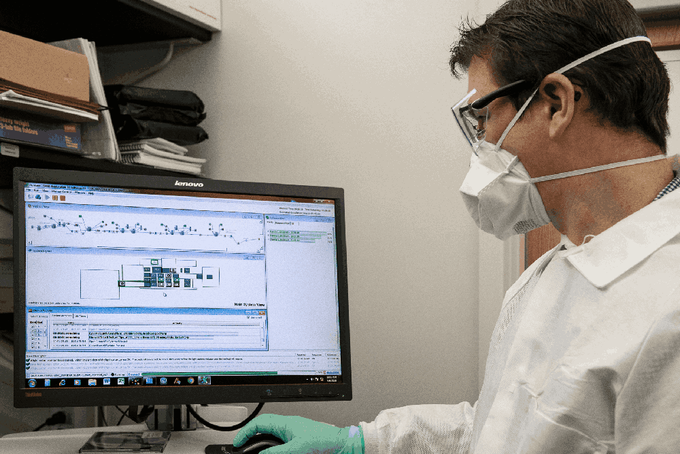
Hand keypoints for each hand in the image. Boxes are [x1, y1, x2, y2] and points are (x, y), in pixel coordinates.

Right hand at [233, 414, 362, 453]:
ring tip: (256, 450)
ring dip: (263, 443)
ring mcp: (293, 433)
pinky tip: (274, 451)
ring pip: (272, 435)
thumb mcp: (297, 448)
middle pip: (263, 429)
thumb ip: (277, 453)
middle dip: (252, 438)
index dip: (245, 432)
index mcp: (285, 423)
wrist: (342, 443)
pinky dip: (274, 447)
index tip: (237, 443)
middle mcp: (288, 426)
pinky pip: (281, 442)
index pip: (259, 424)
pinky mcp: (299, 440)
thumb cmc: (324, 440)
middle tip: (243, 448)